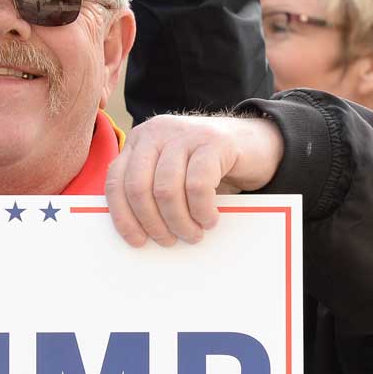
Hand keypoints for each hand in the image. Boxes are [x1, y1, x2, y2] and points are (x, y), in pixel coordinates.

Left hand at [105, 115, 283, 246]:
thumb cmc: (209, 167)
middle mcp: (158, 132)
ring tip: (192, 234)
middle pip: (138, 187)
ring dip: (178, 221)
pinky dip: (201, 210)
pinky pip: (198, 185)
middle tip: (168, 240)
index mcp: (140, 140)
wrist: (255, 142)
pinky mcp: (214, 142)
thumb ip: (152, 190)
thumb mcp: (174, 173)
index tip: (138, 240)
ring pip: (166, 189)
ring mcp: (186, 134)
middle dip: (152, 222)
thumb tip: (138, 233)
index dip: (123, 215)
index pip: (117, 180)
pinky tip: (209, 219)